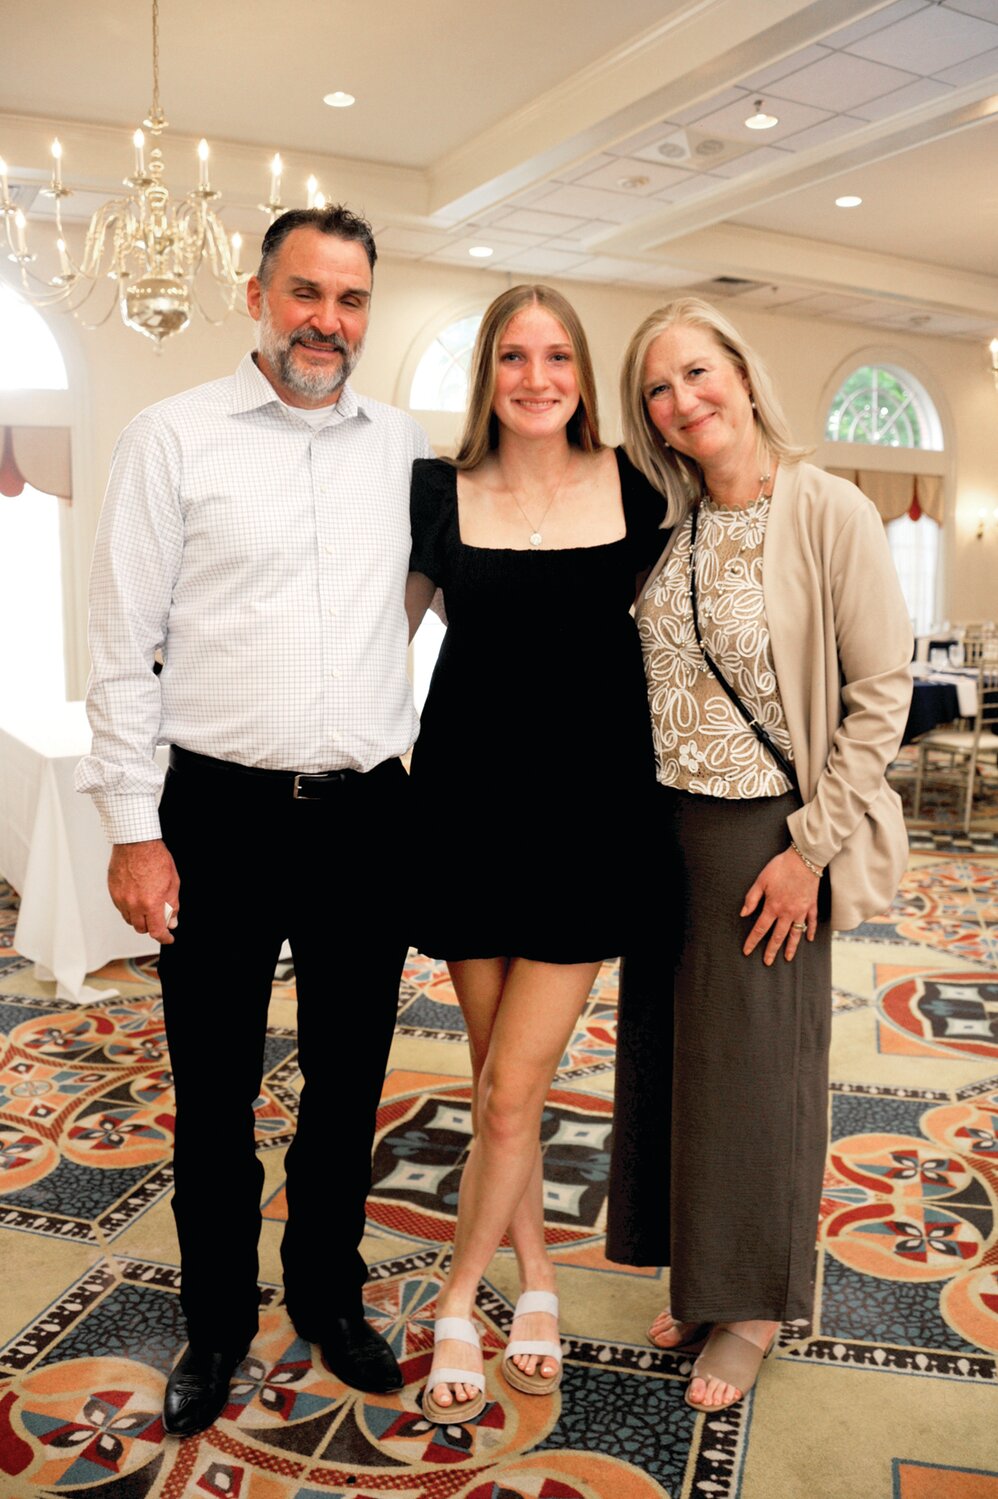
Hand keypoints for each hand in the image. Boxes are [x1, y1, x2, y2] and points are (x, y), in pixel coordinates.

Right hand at [108, 840, 179, 943]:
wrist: (136, 843)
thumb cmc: (155, 858)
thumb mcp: (173, 883)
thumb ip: (172, 905)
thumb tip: (172, 921)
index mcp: (151, 903)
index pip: (157, 931)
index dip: (165, 938)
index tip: (169, 938)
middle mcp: (134, 904)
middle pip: (142, 928)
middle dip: (152, 927)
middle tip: (159, 919)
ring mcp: (121, 899)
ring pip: (130, 920)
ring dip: (140, 918)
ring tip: (148, 906)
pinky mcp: (113, 893)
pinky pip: (121, 909)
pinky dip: (130, 909)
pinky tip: (137, 899)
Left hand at [740, 848, 818, 964]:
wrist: (804, 859)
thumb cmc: (780, 867)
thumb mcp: (761, 880)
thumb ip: (752, 898)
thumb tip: (743, 913)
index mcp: (773, 907)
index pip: (760, 929)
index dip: (752, 941)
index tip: (747, 951)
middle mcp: (787, 913)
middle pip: (778, 936)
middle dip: (771, 951)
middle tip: (767, 962)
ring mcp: (801, 910)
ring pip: (795, 933)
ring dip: (791, 947)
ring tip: (788, 958)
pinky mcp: (811, 905)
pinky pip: (811, 922)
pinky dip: (809, 931)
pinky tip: (808, 939)